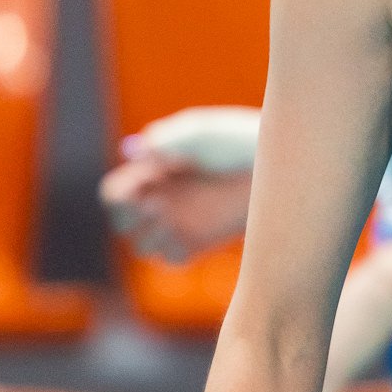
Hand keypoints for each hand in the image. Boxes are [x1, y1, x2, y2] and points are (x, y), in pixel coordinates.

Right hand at [99, 149, 251, 262]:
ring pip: (142, 246)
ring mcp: (181, 223)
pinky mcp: (202, 241)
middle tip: (152, 202)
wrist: (276, 167)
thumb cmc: (238, 142)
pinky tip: (180, 231)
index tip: (140, 184)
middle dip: (126, 217)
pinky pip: (172, 258)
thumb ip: (166, 141)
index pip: (114, 194)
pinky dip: (168, 249)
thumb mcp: (200, 134)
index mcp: (152, 174)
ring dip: (145, 236)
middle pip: (122, 223)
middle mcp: (162, 200)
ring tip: (164, 214)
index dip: (119, 194)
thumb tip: (130, 151)